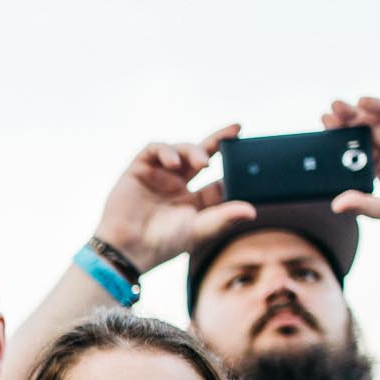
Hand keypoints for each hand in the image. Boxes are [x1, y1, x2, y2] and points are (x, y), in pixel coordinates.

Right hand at [92, 124, 254, 273]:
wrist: (127, 249)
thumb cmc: (163, 245)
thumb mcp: (199, 230)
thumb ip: (224, 218)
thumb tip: (252, 211)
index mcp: (195, 202)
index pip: (219, 179)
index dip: (233, 167)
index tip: (248, 157)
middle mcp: (178, 186)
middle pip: (201, 156)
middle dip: (218, 141)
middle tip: (235, 130)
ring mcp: (159, 176)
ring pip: (180, 150)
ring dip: (193, 151)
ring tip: (202, 162)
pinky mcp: (139, 170)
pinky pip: (154, 150)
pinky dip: (166, 151)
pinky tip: (174, 163)